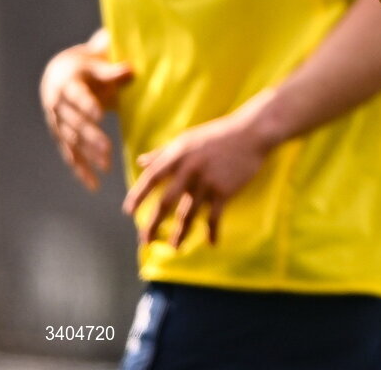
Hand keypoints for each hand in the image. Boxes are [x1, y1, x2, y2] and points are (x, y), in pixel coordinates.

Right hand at [40, 43, 132, 190]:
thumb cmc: (86, 66)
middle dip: (91, 137)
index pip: (78, 96)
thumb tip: (131, 69)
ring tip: (106, 166)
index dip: (87, 105)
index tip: (100, 114)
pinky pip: (70, 155)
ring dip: (88, 155)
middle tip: (108, 149)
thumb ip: (112, 70)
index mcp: (67, 85)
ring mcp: (57, 123)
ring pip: (72, 142)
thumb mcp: (96, 63)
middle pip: (75, 123)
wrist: (59, 74)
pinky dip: (80, 170)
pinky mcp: (61, 136)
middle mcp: (58, 106)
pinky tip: (93, 184)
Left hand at [122, 107, 271, 247]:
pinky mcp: (224, 190)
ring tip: (173, 248)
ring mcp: (207, 181)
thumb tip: (141, 162)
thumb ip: (163, 152)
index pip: (152, 177)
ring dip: (179, 234)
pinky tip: (211, 242)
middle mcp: (190, 169)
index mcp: (179, 154)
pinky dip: (212, 232)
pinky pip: (214, 217)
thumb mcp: (188, 138)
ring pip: (187, 215)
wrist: (252, 132)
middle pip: (165, 202)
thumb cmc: (218, 134)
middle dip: (152, 224)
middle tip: (145, 241)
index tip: (128, 212)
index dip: (138, 195)